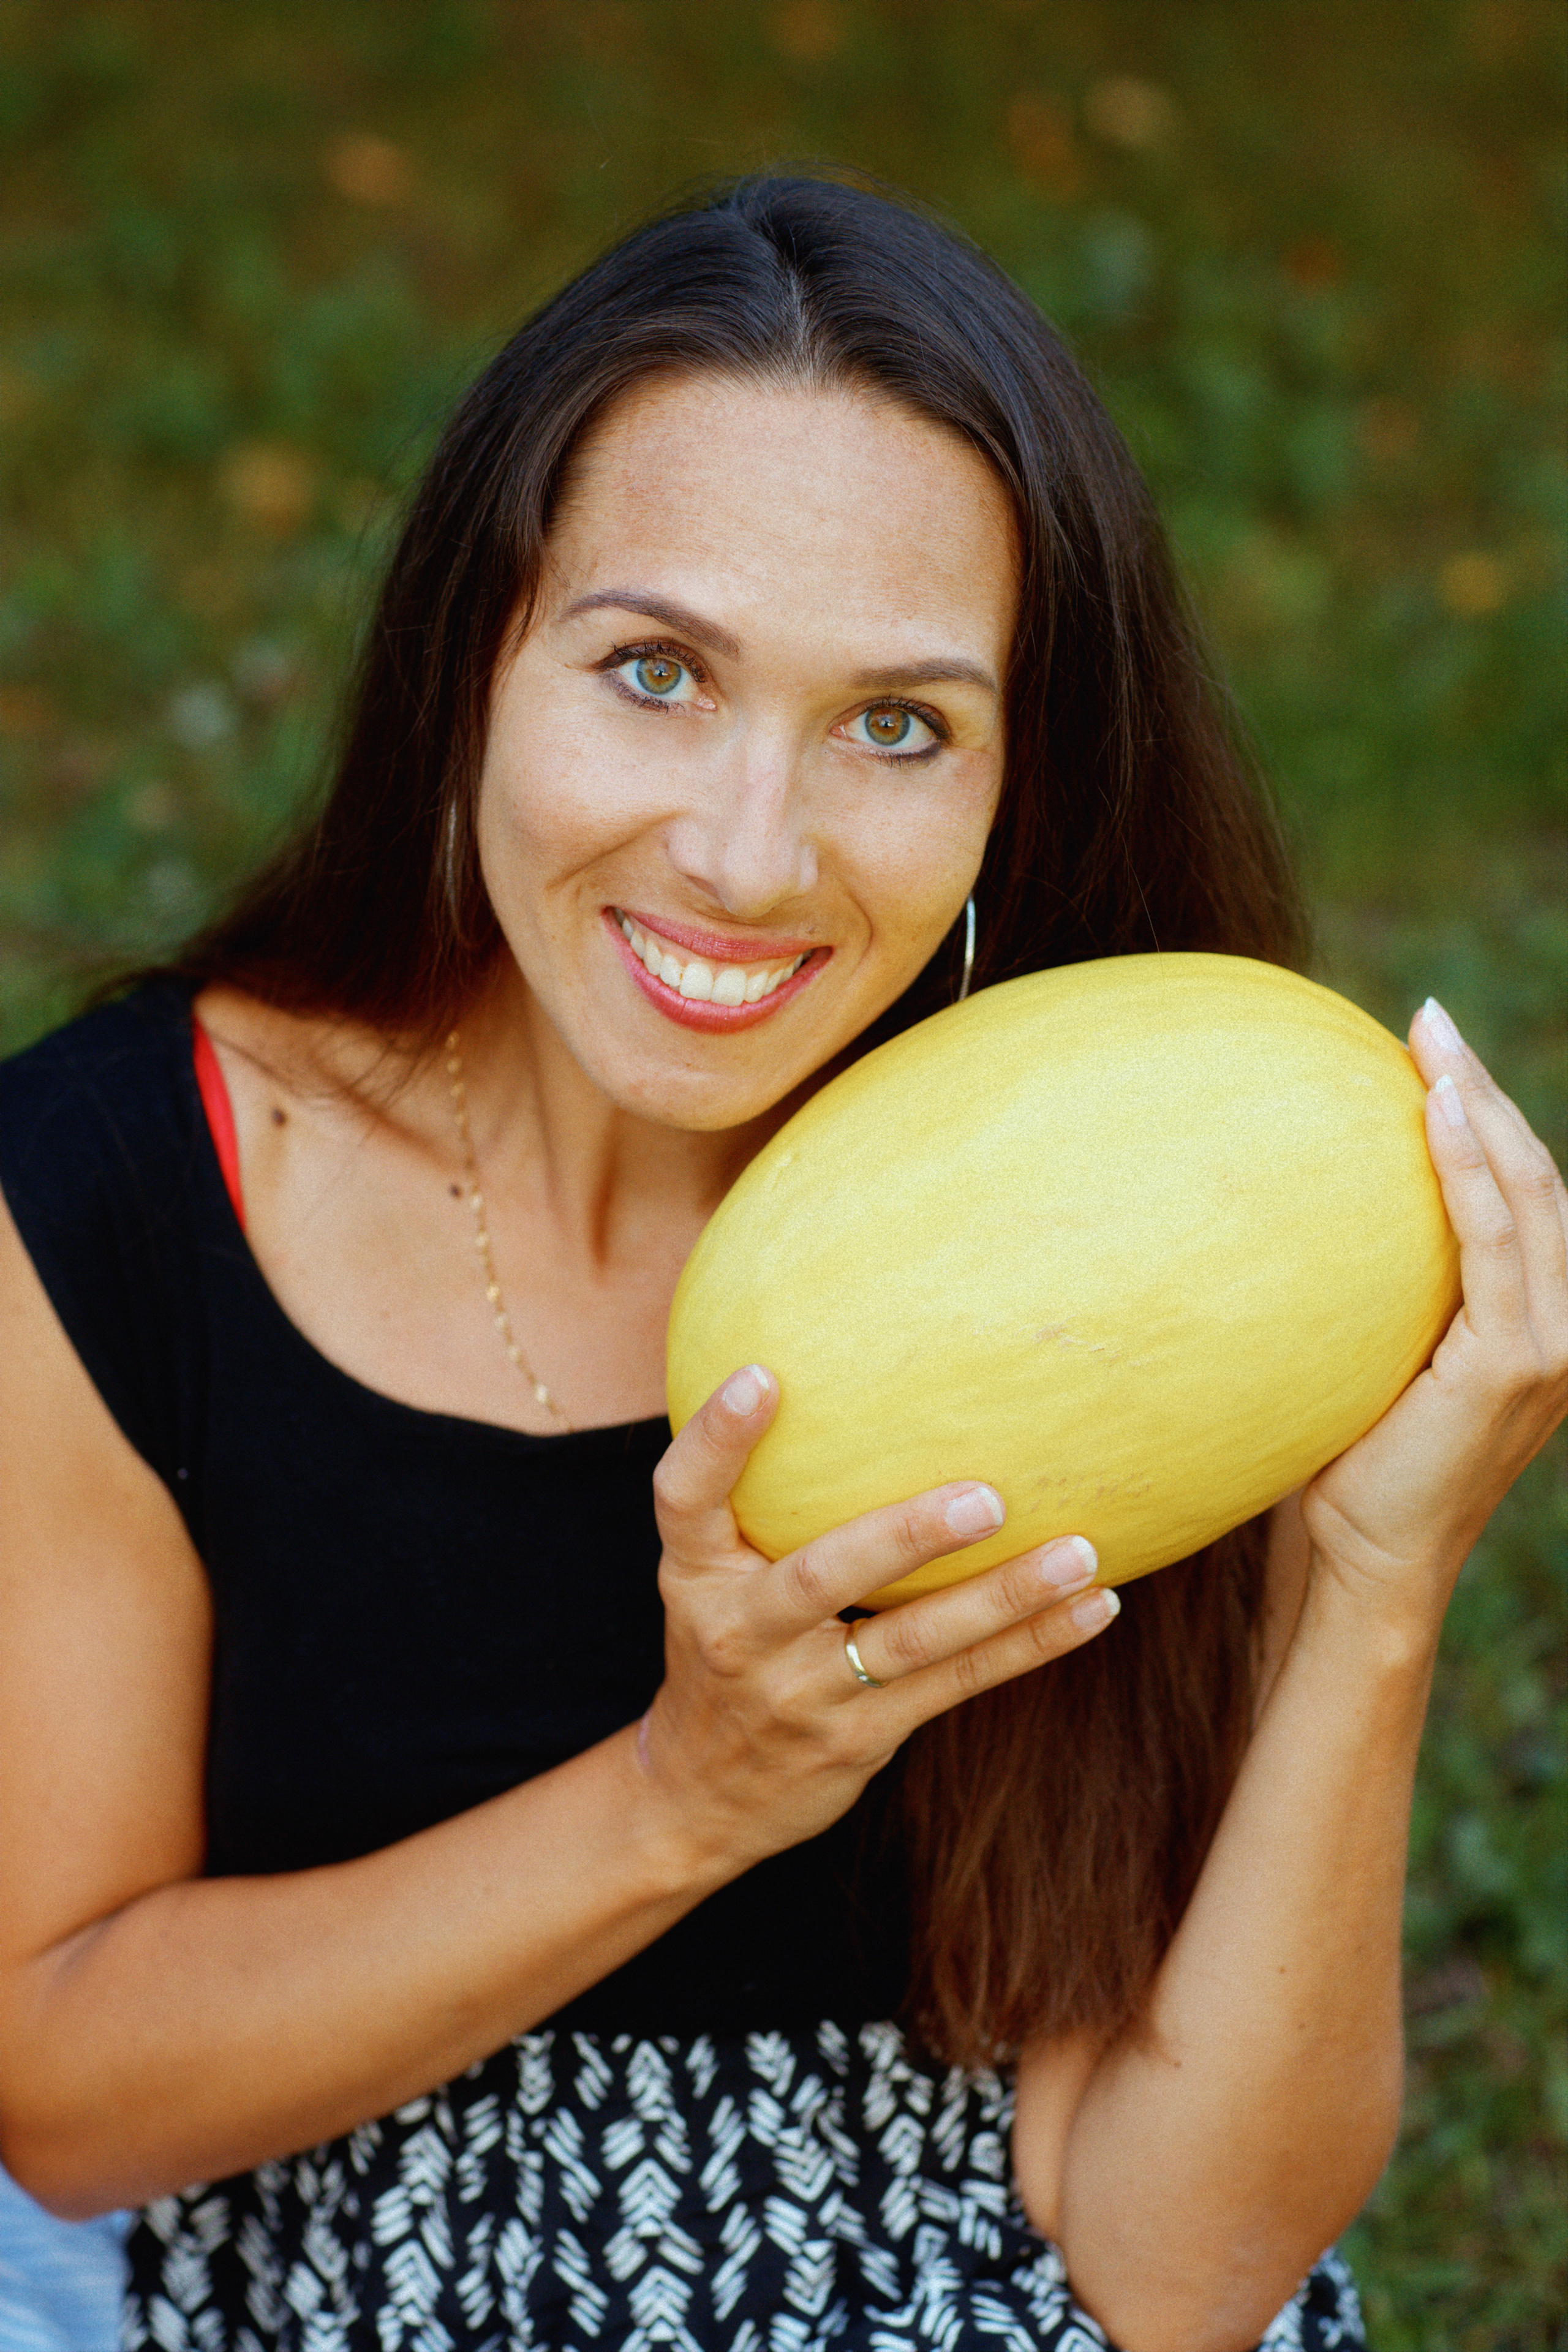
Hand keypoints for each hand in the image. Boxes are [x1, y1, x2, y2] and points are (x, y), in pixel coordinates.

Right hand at [640, 1364, 1119, 1871]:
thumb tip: (851, 1373)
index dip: (716, 1439)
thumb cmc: (725, 1648)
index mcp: (695, 1575)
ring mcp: (799, 1693)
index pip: (683, 1498)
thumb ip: (756, 1501)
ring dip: (1003, 1597)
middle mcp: (739, 1633)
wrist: (698, 1797)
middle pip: (820, 1577)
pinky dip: (1029, 1644)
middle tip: (986, 1497)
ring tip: (1080, 1554)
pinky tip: (1092, 1607)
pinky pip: (956, 1683)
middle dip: (904, 1538)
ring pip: (912, 1641)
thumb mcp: (709, 1577)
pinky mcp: (858, 1738)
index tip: (763, 1375)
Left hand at [1301, 998, 1567, 1629]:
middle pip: (1536, 1178)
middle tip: (1426, 1022)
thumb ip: (1368, 1288)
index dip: (1486, 1116)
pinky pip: (1492, 1244)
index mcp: (1533, 1322)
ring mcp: (1549, 1347)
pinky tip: (1431, 1111)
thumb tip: (1292, 1207)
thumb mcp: (1365, 1354)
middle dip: (1484, 1091)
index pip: (1522, 1195)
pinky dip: (1467, 1171)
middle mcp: (1561, 1328)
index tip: (1429, 1049)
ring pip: (1528, 1196)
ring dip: (1479, 1109)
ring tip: (1430, 1043)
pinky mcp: (1515, 1366)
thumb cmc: (1342, 1464)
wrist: (1357, 1562)